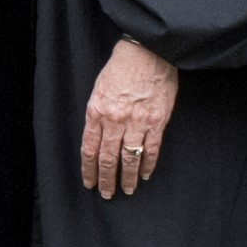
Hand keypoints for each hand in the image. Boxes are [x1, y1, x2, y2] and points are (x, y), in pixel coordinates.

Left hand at [80, 37, 177, 198]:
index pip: (89, 149)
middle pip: (107, 158)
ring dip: (127, 177)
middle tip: (106, 194)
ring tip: (126, 190)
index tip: (89, 182)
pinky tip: (144, 175)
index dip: (88, 169)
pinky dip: (147, 164)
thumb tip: (97, 136)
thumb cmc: (121, 67)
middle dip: (106, 179)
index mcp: (96, 112)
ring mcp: (137, 122)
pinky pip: (151, 149)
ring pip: (129, 157)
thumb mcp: (99, 89)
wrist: (147, 52)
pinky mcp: (157, 121)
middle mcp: (115, 120)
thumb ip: (98, 114)